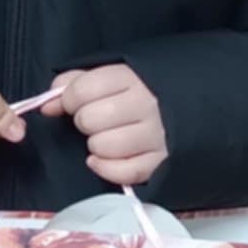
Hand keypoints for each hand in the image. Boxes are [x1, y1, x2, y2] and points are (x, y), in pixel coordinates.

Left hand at [41, 63, 167, 186]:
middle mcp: (147, 105)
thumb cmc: (150, 89)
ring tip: (108, 137)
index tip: (76, 102)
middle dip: (85, 121)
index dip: (69, 99)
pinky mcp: (162, 162)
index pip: (81, 91)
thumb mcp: (117, 74)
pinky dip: (106, 169)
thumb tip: (47, 105)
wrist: (199, 105)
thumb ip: (78, 82)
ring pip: (102, 147)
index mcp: (133, 78)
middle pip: (88, 120)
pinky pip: (122, 173)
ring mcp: (157, 135)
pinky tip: (102, 160)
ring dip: (97, 145)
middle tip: (98, 119)